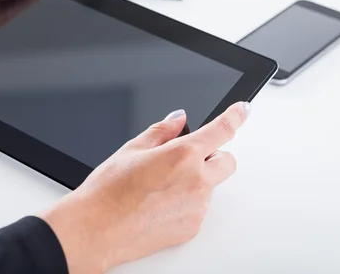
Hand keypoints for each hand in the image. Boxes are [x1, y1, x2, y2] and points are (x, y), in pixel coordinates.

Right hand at [41, 102, 249, 272]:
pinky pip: (199, 208)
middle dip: (212, 156)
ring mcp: (197, 207)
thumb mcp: (131, 149)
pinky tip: (159, 204)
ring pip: (210, 187)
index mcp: (182, 155)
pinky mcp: (192, 227)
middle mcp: (196, 181)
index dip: (235, 116)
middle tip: (184, 159)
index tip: (242, 110)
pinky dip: (187, 203)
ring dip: (196, 181)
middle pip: (226, 162)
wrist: (97, 229)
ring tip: (159, 187)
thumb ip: (161, 131)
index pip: (221, 130)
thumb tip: (178, 120)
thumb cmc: (108, 191)